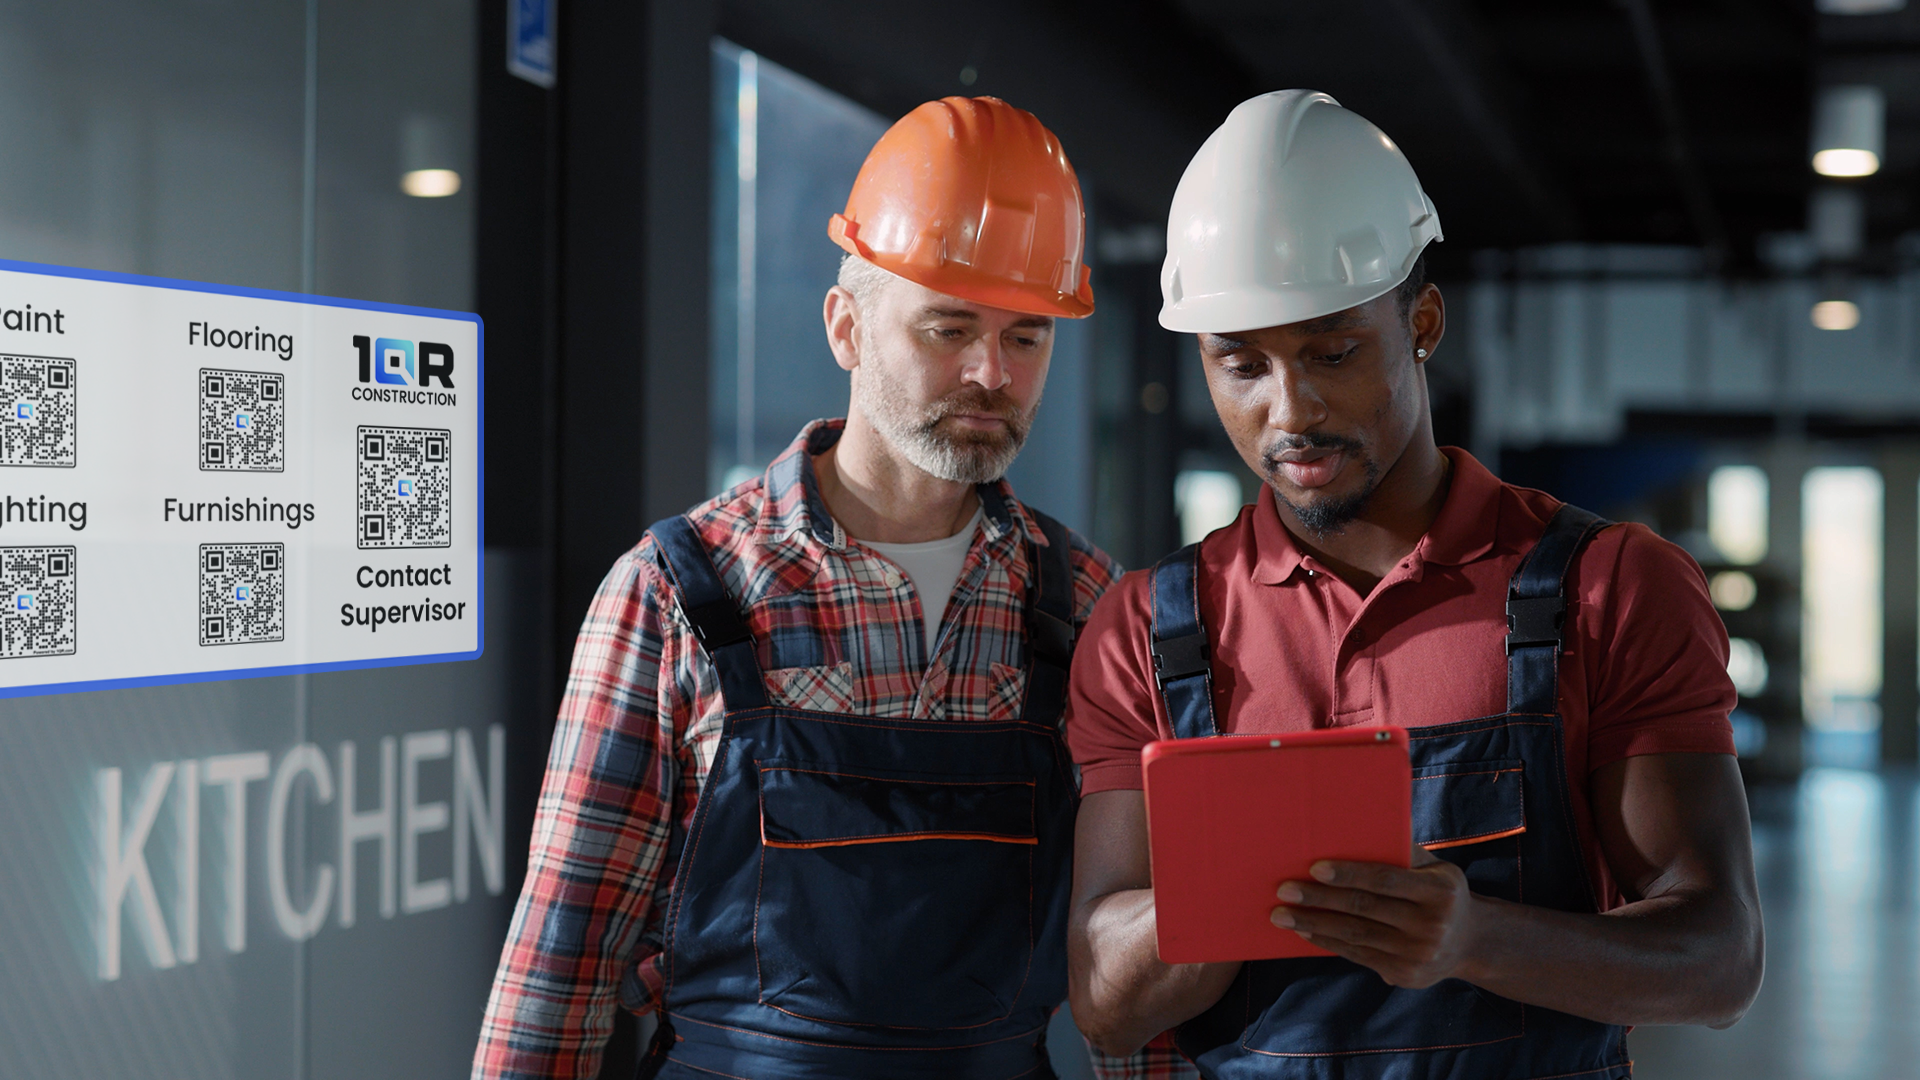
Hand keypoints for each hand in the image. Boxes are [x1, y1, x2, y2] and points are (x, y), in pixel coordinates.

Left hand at [1270, 844, 1479, 988]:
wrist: (1471, 942)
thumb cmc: (1440, 892)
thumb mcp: (1435, 868)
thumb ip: (1403, 852)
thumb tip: (1355, 827)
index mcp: (1440, 891)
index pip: (1385, 880)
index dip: (1349, 874)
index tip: (1314, 868)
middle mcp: (1432, 925)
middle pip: (1364, 908)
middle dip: (1319, 899)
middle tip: (1284, 891)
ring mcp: (1418, 954)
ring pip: (1355, 935)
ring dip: (1313, 924)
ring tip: (1281, 915)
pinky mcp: (1405, 974)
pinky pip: (1358, 955)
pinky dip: (1327, 942)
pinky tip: (1304, 931)